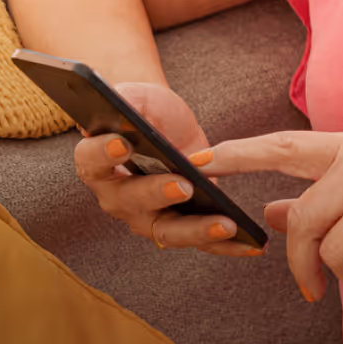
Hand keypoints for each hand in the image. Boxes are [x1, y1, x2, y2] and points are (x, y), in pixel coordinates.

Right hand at [72, 82, 263, 257]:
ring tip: (225, 223)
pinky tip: (251, 245)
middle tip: (182, 184)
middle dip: (156, 194)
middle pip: (130, 202)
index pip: (91, 162)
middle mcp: (117, 196)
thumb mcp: (138, 96)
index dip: (103, 154)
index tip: (123, 143)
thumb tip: (117, 108)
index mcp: (97, 162)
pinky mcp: (179, 226)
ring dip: (195, 230)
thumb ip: (125, 99)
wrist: (169, 125)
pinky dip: (225, 248)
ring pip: (166, 231)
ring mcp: (147, 216)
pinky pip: (200, 243)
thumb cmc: (147, 110)